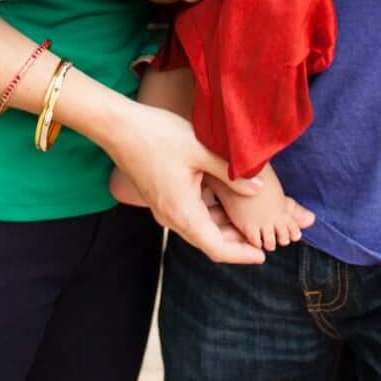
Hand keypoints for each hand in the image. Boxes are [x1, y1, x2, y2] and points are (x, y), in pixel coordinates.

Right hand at [108, 100, 268, 265]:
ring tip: (245, 218)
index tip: (263, 254)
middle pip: (209, 242)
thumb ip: (231, 173)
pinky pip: (188, 217)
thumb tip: (258, 189)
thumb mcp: (199, 150)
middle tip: (260, 234)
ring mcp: (163, 209)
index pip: (217, 249)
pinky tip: (221, 200)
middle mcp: (171, 217)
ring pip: (198, 230)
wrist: (117, 126)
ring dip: (222, 228)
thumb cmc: (156, 135)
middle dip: (236, 242)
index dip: (242, 254)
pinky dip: (208, 216)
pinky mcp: (159, 199)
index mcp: (182, 212)